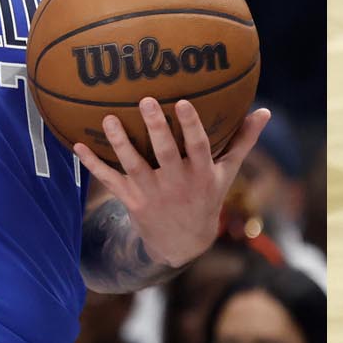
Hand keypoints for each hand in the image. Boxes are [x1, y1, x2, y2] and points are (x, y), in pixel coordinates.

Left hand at [74, 99, 270, 269]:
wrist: (183, 242)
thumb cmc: (207, 197)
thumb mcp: (227, 173)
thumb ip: (243, 141)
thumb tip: (265, 111)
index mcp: (201, 174)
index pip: (198, 147)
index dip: (191, 126)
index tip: (183, 103)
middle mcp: (176, 183)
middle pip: (164, 153)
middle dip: (155, 128)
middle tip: (144, 101)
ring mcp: (152, 192)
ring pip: (133, 164)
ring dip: (120, 142)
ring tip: (109, 118)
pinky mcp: (131, 200)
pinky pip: (110, 180)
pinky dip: (94, 164)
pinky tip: (78, 145)